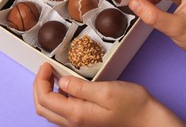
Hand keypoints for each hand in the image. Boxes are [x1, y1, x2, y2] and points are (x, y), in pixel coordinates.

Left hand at [33, 62, 185, 126]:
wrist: (147, 118)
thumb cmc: (131, 105)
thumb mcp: (105, 91)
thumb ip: (80, 88)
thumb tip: (61, 81)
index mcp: (76, 114)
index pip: (45, 99)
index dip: (40, 80)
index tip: (46, 65)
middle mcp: (74, 122)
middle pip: (43, 107)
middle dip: (39, 86)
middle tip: (45, 69)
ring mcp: (78, 122)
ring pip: (50, 110)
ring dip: (46, 92)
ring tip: (52, 74)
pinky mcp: (85, 119)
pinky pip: (62, 110)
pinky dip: (56, 96)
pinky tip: (66, 85)